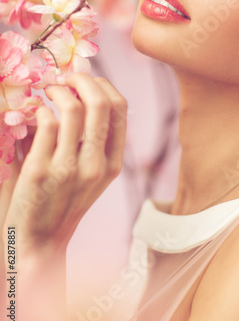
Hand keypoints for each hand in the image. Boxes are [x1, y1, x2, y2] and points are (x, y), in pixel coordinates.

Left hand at [0, 73, 126, 320]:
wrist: (37, 243)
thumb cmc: (61, 203)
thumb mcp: (90, 176)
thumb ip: (93, 141)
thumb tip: (80, 96)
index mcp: (112, 163)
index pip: (120, 109)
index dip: (103, 85)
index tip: (86, 79)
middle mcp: (96, 164)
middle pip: (100, 103)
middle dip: (83, 79)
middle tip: (67, 76)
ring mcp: (69, 168)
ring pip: (72, 109)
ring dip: (58, 90)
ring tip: (48, 90)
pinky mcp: (40, 170)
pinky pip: (45, 123)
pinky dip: (40, 110)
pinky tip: (35, 114)